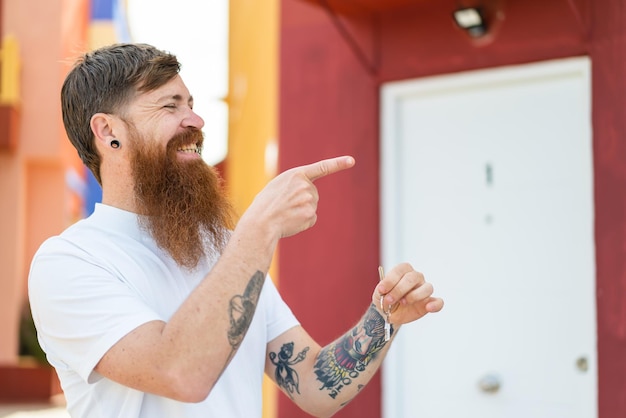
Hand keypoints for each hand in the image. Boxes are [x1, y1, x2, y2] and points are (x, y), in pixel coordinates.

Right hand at [241, 156, 355, 239]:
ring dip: (301, 211)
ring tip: (285, 213)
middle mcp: (306, 186)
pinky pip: (311, 218)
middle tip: (285, 205)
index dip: (338, 163)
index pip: (322, 167)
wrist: (261, 222)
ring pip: (312, 206)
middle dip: (303, 199)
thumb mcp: (277, 186)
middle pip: (313, 193)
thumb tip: (306, 197)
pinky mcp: (311, 215)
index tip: (351, 161)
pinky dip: (302, 221)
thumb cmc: (265, 204)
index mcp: (296, 174)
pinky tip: (290, 221)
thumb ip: (294, 185)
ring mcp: (309, 200)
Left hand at [373, 263, 442, 323]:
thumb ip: (382, 292)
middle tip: (389, 300)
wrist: (389, 312)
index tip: (381, 290)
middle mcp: (416, 277)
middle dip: (399, 289)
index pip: (400, 269)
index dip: (390, 279)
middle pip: (412, 278)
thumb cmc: (386, 299)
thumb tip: (384, 292)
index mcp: (403, 271)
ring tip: (404, 302)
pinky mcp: (429, 302)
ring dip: (414, 295)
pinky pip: (438, 301)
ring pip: (427, 287)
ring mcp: (424, 289)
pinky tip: (429, 308)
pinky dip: (435, 304)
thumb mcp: (379, 295)